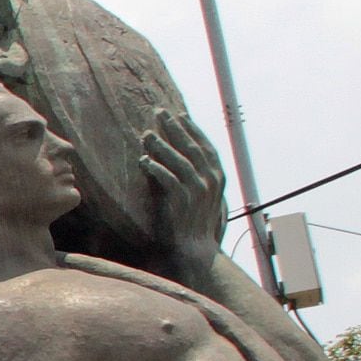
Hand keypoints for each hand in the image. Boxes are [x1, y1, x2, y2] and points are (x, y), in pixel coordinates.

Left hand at [136, 116, 225, 255]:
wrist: (196, 247)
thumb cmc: (193, 219)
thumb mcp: (199, 193)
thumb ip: (193, 173)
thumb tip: (175, 152)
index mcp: (217, 176)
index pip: (205, 146)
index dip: (192, 128)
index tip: (179, 114)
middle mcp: (211, 180)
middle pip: (192, 147)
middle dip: (176, 128)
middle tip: (160, 113)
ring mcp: (198, 190)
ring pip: (180, 161)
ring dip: (162, 145)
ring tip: (147, 133)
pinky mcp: (183, 201)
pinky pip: (168, 180)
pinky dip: (156, 168)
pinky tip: (143, 160)